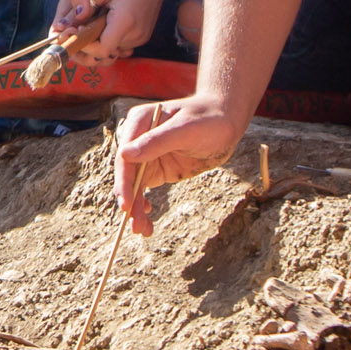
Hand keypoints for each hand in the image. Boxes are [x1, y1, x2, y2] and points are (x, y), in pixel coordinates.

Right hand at [116, 97, 243, 233]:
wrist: (226, 120)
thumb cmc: (209, 119)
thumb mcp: (187, 130)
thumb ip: (157, 141)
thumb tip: (126, 154)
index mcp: (139, 123)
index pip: (125, 157)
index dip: (123, 182)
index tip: (126, 205)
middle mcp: (138, 139)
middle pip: (127, 175)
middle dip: (130, 201)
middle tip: (135, 226)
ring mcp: (147, 155)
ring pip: (134, 185)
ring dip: (136, 208)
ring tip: (142, 230)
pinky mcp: (157, 167)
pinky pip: (144, 188)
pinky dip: (143, 204)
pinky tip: (147, 217)